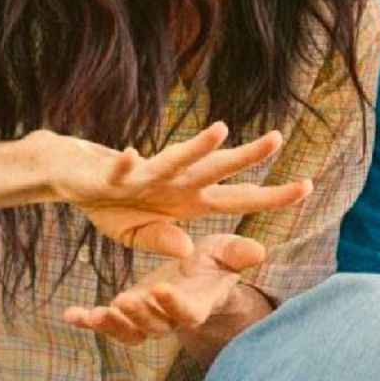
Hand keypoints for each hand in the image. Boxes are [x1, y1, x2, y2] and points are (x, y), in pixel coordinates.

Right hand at [40, 121, 311, 256]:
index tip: (308, 186)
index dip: (271, 195)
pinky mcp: (113, 175)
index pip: (238, 198)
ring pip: (176, 159)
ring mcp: (147, 176)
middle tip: (277, 139)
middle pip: (216, 169)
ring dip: (196, 147)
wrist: (71, 176)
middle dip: (246, 156)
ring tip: (219, 130)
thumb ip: (163, 240)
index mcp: (188, 200)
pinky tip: (129, 155)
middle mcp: (175, 182)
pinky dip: (125, 165)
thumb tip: (188, 250)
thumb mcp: (138, 234)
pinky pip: (122, 171)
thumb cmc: (113, 203)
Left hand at [62, 233, 264, 345]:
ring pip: (130, 332)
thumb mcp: (226, 251)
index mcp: (197, 303)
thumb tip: (259, 251)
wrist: (195, 273)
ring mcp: (148, 320)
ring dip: (112, 325)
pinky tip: (70, 315)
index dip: (175, 305)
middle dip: (139, 315)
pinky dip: (88, 322)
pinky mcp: (128, 316)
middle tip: (126, 300)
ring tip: (96, 312)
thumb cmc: (214, 262)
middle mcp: (171, 318)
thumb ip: (238, 252)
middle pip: (155, 326)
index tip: (162, 289)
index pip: (187, 313)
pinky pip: (107, 325)